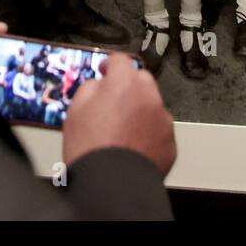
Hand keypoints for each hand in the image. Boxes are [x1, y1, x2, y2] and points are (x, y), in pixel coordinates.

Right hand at [62, 56, 175, 174]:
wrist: (111, 185)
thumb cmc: (92, 150)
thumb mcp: (76, 110)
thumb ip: (90, 88)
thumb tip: (99, 85)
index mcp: (124, 83)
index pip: (120, 60)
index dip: (110, 65)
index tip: (107, 71)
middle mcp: (148, 96)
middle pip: (140, 81)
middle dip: (128, 88)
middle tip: (112, 104)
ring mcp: (162, 119)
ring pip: (151, 106)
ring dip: (140, 112)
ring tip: (120, 133)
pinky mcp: (170, 141)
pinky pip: (159, 130)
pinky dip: (149, 134)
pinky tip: (132, 147)